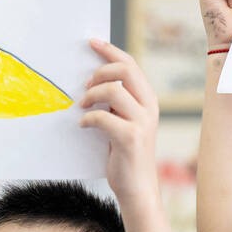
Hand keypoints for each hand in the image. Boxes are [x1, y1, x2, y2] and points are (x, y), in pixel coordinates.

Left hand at [79, 40, 159, 204]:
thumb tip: (93, 82)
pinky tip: (83, 126)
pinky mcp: (130, 138)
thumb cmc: (125, 155)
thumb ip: (117, 104)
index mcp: (148, 99)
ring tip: (82, 106)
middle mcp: (149, 107)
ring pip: (113, 90)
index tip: (92, 42)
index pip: (131, 64)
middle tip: (85, 85)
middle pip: (125, 70)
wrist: (137, 189)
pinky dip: (88, 119)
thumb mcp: (124, 123)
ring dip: (91, 95)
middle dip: (100, 71)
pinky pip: (103, 117)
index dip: (110, 50)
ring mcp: (142, 122)